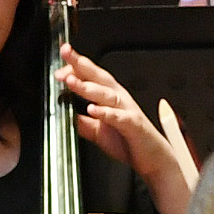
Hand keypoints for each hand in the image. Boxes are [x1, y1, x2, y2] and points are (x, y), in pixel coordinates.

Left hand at [61, 44, 197, 213]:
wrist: (154, 160)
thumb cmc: (129, 142)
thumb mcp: (98, 131)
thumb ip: (82, 122)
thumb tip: (63, 114)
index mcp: (111, 97)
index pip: (91, 77)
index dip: (76, 68)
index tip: (60, 62)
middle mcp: (120, 99)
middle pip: (99, 77)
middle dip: (82, 64)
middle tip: (67, 53)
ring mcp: (128, 111)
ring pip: (107, 94)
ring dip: (89, 87)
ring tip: (72, 82)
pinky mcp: (134, 125)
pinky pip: (119, 117)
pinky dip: (106, 113)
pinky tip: (92, 110)